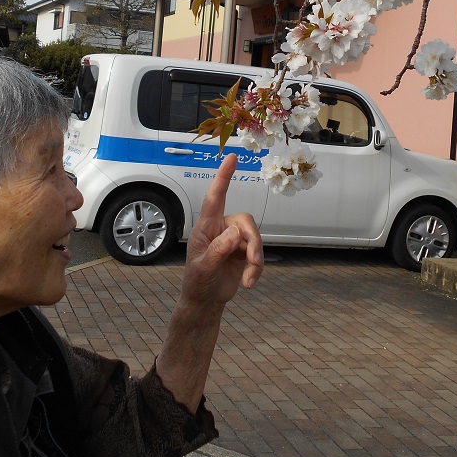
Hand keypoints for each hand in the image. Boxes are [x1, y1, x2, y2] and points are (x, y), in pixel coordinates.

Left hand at [181, 153, 263, 307]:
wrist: (206, 299)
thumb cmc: (198, 281)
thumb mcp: (203, 268)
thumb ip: (217, 250)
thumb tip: (234, 233)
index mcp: (206, 226)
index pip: (215, 197)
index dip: (223, 177)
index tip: (231, 157)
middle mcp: (222, 228)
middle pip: (245, 221)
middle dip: (253, 242)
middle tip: (252, 262)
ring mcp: (234, 240)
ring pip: (255, 238)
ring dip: (255, 260)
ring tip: (248, 279)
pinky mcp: (244, 252)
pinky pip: (258, 253)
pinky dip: (257, 269)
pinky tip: (249, 283)